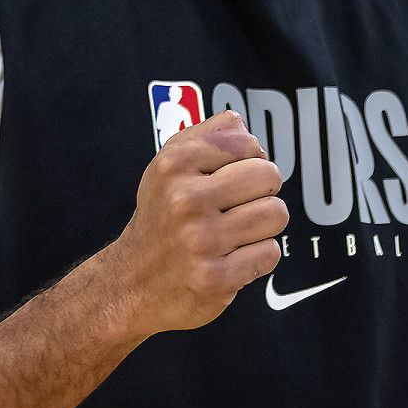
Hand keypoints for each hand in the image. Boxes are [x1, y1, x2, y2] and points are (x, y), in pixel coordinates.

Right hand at [102, 110, 287, 336]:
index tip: (231, 178)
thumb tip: (243, 125)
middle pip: (269, 176)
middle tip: (240, 205)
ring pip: (275, 214)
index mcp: (175, 164)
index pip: (249, 144)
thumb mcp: (168, 166)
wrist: (132, 282)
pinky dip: (257, 256)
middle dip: (263, 191)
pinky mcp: (216, 277)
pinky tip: (232, 258)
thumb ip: (207, 135)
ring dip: (263, 225)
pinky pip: (270, 253)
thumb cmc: (161, 217)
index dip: (249, 160)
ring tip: (237, 231)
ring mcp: (201, 240)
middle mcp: (185, 199)